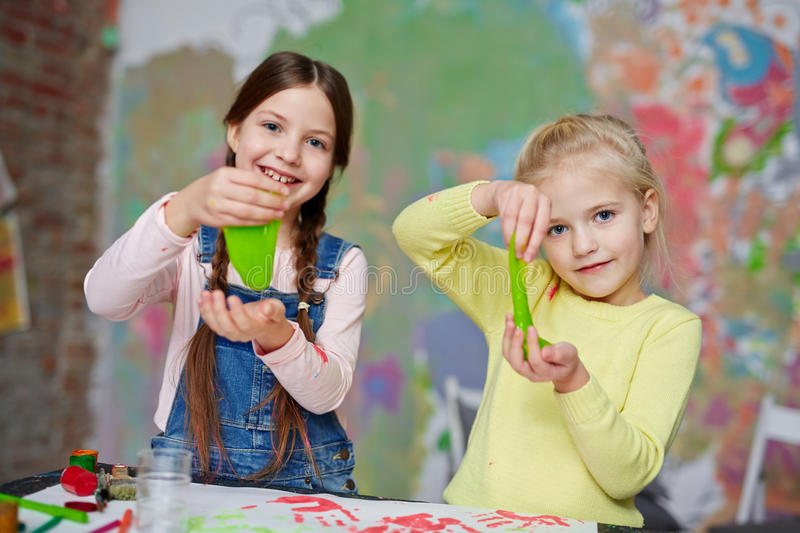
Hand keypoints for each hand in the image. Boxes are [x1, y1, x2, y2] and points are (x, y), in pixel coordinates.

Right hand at [165, 167, 290, 236]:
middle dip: (272, 202)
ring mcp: (217, 204)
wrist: (190, 201)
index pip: (253, 179)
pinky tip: (266, 220)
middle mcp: (219, 188)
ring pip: (248, 211)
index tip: (285, 191)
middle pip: (252, 196)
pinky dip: (256, 221)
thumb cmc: (215, 187)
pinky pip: (241, 221)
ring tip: (279, 214)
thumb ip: (246, 181)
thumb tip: (274, 190)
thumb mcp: (226, 177)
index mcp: (225, 174)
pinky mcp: (217, 219)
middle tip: (286, 204)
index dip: (272, 186)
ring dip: (267, 214)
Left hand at [198, 290, 293, 350]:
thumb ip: (274, 309)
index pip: (245, 324)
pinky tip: (201, 298)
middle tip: (216, 293)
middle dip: (219, 310)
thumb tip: (267, 308)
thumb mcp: (278, 309)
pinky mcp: (222, 328)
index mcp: (256, 329)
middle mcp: (241, 334)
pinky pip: (210, 322)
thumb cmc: (270, 315)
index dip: (237, 312)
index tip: (232, 297)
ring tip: (206, 293)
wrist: (265, 324)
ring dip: (208, 310)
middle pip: (227, 327)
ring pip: (216, 325)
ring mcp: (230, 333)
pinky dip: (204, 310)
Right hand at [472, 181, 549, 261]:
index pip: (541, 225)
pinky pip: (503, 215)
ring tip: (512, 250)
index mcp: (545, 201)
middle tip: (519, 256)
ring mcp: (519, 191)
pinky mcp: (505, 193)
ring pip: (513, 218)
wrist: (508, 191)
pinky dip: (505, 231)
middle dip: (522, 241)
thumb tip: (528, 256)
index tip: (528, 258)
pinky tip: (507, 241)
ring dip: (511, 238)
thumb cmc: (524, 209)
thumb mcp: (534, 217)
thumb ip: (533, 233)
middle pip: (527, 221)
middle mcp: (534, 194)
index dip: (534, 244)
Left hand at [501, 313, 588, 391]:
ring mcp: (522, 368)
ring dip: (508, 337)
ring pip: (509, 356)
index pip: (536, 361)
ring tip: (510, 320)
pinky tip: (510, 322)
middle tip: (517, 327)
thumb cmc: (566, 359)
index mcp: (546, 373)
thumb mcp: (569, 355)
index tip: (532, 328)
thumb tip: (545, 352)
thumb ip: (559, 354)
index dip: (532, 344)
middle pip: (517, 363)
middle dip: (515, 344)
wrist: (561, 365)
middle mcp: (531, 374)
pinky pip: (508, 349)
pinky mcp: (517, 360)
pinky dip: (507, 335)